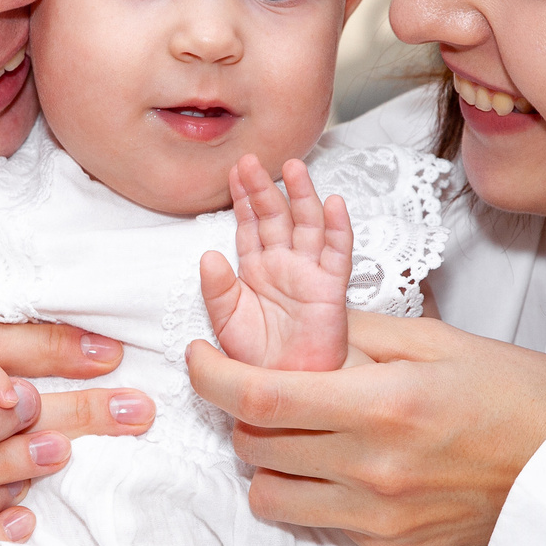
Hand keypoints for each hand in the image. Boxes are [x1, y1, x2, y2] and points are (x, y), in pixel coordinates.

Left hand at [184, 309, 545, 545]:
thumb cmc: (517, 394)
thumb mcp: (436, 341)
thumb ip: (354, 335)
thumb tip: (290, 325)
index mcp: (384, 405)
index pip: (260, 398)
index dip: (210, 376)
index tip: (199, 356)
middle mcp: (373, 469)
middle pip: (253, 446)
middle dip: (243, 413)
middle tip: (267, 387)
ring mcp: (379, 518)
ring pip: (270, 495)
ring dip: (270, 459)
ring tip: (305, 432)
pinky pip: (318, 521)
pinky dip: (316, 492)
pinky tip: (352, 466)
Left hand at [200, 155, 351, 371]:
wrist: (281, 385)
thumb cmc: (255, 356)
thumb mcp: (226, 319)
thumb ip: (216, 288)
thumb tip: (207, 255)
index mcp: (255, 268)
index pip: (248, 225)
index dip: (242, 198)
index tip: (233, 171)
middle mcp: (282, 264)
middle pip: (275, 216)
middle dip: (264, 188)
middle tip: (252, 160)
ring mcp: (308, 272)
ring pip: (307, 225)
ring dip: (302, 195)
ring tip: (293, 168)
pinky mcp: (331, 287)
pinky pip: (337, 253)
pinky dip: (338, 228)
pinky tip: (335, 203)